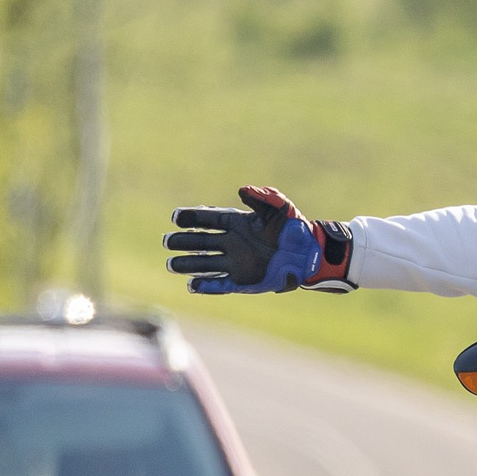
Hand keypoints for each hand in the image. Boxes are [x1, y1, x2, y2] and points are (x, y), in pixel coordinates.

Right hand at [164, 186, 353, 293]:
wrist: (309, 254)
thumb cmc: (294, 228)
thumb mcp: (281, 208)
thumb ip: (263, 197)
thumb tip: (242, 190)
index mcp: (237, 223)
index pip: (208, 219)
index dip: (192, 217)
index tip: (176, 217)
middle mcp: (232, 243)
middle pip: (201, 242)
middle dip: (183, 242)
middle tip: (167, 241)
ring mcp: (236, 263)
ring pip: (205, 264)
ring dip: (188, 264)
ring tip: (171, 264)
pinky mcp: (243, 281)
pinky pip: (220, 284)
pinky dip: (207, 285)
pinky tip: (192, 285)